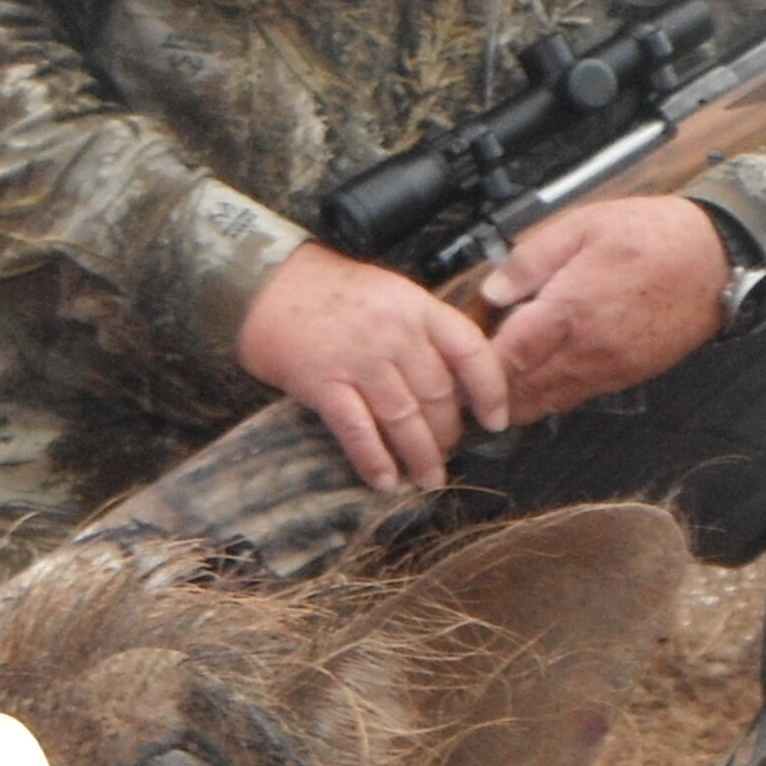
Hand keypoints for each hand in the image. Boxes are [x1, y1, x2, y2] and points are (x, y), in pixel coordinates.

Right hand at [236, 242, 516, 489]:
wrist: (269, 286)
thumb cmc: (334, 294)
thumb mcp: (393, 295)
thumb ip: (426, 332)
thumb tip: (461, 386)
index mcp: (417, 307)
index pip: (470, 350)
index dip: (490, 390)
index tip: (496, 421)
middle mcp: (393, 333)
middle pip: (438, 395)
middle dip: (449, 434)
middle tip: (447, 453)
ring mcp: (358, 359)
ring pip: (404, 419)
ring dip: (420, 456)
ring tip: (428, 478)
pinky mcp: (324, 383)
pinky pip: (358, 431)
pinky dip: (374, 460)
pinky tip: (384, 479)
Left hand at [478, 196, 730, 421]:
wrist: (717, 261)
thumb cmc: (653, 236)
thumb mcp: (584, 224)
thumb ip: (531, 257)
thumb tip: (493, 288)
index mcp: (571, 310)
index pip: (508, 357)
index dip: (474, 368)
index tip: (452, 365)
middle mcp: (588, 350)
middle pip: (520, 391)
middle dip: (485, 393)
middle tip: (456, 384)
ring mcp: (608, 369)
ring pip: (544, 404)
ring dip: (512, 400)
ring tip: (483, 389)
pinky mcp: (624, 377)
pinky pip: (573, 399)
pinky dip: (544, 397)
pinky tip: (529, 381)